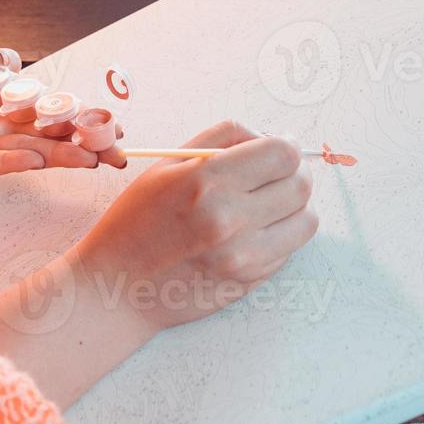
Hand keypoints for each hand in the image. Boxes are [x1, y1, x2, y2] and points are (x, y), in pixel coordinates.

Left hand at [0, 76, 124, 207]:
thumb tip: (3, 57)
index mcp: (8, 117)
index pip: (54, 116)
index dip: (84, 120)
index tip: (119, 127)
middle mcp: (3, 136)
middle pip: (51, 137)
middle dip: (85, 143)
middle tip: (118, 147)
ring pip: (30, 152)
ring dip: (60, 156)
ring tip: (90, 158)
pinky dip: (12, 162)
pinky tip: (34, 161)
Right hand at [71, 119, 318, 332]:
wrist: (116, 287)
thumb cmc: (136, 221)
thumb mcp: (166, 165)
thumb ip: (220, 139)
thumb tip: (268, 136)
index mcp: (207, 183)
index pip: (282, 154)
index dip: (286, 145)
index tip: (279, 148)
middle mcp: (230, 221)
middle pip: (301, 186)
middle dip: (296, 173)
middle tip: (279, 174)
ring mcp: (243, 257)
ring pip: (306, 221)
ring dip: (295, 206)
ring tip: (270, 203)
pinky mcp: (248, 282)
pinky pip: (288, 250)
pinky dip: (279, 236)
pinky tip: (250, 232)